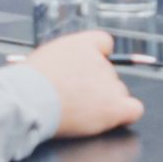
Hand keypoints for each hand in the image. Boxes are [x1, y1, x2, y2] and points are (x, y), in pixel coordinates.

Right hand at [21, 28, 139, 135]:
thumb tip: (66, 70)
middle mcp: (101, 61)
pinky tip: (112, 118)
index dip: (97, 57)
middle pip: (109, 73)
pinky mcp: (114, 107)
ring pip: (118, 93)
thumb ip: (63, 59)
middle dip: (95, 86)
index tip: (85, 70)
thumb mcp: (42, 58)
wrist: (28, 99)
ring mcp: (109, 84)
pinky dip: (125, 115)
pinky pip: (134, 110)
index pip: (104, 43)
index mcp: (83, 44)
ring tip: (80, 112)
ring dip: (104, 102)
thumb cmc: (28, 82)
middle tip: (74, 98)